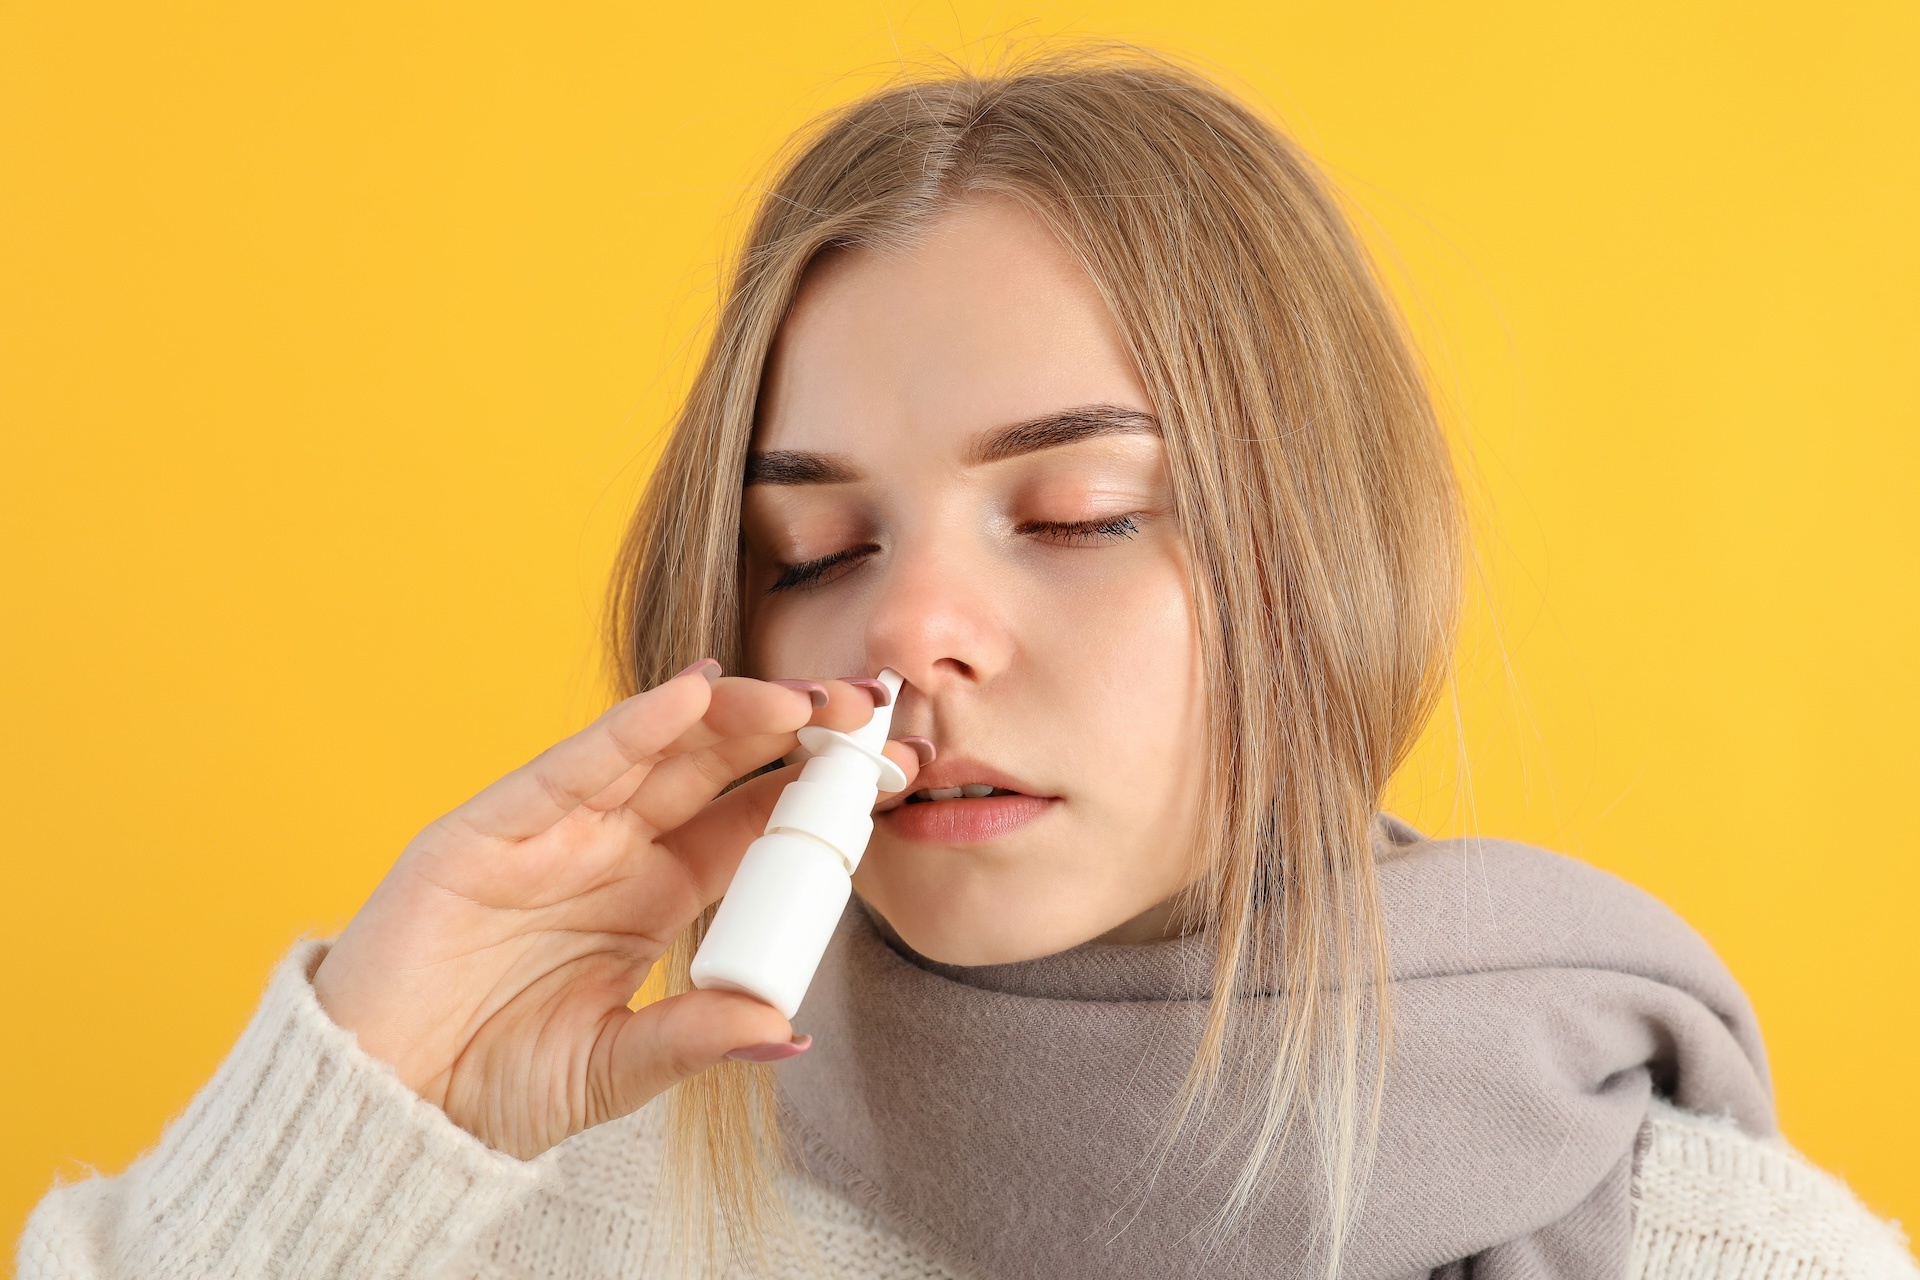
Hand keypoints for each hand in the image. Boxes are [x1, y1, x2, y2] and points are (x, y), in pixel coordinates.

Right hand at [310, 662, 919, 1158]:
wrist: (384, 1105)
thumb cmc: (494, 1083)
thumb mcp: (616, 1068)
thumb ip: (695, 1036)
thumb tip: (789, 1026)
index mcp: (656, 893)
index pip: (752, 820)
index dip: (818, 792)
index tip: (893, 772)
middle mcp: (614, 846)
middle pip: (720, 765)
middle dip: (796, 729)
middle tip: (870, 706)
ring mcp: (555, 829)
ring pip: (659, 748)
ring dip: (733, 715)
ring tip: (804, 698)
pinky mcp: (489, 827)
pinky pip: (572, 764)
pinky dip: (632, 727)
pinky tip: (690, 697)